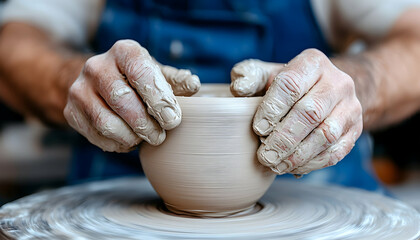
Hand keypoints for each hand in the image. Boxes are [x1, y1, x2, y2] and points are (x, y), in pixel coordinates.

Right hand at [64, 40, 199, 151]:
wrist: (98, 83)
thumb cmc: (136, 79)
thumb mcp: (157, 73)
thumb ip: (176, 81)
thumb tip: (193, 85)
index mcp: (123, 51)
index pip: (140, 73)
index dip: (158, 98)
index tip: (173, 119)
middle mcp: (97, 66)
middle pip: (122, 101)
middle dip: (146, 124)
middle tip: (161, 136)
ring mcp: (79, 89)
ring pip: (106, 122)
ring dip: (131, 137)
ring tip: (146, 138)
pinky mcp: (71, 112)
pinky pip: (96, 135)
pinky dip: (116, 144)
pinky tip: (128, 140)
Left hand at [231, 49, 362, 174]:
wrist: (325, 91)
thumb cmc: (287, 85)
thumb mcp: (268, 74)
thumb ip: (250, 77)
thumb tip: (238, 87)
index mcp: (313, 62)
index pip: (292, 84)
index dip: (273, 108)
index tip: (258, 129)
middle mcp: (337, 82)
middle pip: (311, 112)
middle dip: (284, 138)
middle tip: (265, 155)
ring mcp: (350, 106)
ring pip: (326, 134)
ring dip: (298, 155)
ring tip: (276, 165)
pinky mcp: (355, 129)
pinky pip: (337, 150)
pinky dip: (313, 163)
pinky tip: (293, 167)